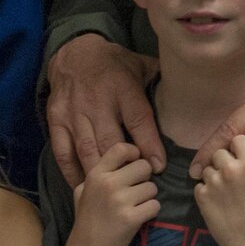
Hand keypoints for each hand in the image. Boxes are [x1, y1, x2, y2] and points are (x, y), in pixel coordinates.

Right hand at [46, 34, 162, 184]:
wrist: (73, 53)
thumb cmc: (113, 64)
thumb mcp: (139, 65)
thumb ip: (161, 82)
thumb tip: (188, 97)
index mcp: (121, 88)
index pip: (138, 120)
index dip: (149, 144)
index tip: (158, 166)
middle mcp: (96, 102)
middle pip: (111, 140)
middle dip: (125, 166)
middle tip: (136, 183)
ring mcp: (73, 113)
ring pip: (87, 150)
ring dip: (100, 173)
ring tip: (112, 192)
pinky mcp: (56, 121)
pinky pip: (63, 152)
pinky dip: (72, 172)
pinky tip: (83, 186)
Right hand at [71, 141, 159, 245]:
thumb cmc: (87, 219)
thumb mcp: (83, 190)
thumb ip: (101, 173)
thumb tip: (126, 157)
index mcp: (96, 174)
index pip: (122, 148)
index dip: (134, 153)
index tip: (134, 164)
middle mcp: (108, 183)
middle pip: (144, 166)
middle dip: (144, 179)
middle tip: (135, 192)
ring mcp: (120, 201)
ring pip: (152, 187)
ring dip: (148, 198)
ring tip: (134, 208)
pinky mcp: (131, 218)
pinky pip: (155, 205)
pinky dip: (151, 212)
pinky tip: (139, 218)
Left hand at [195, 135, 244, 245]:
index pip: (238, 139)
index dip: (241, 148)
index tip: (244, 160)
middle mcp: (229, 169)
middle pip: (220, 152)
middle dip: (226, 161)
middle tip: (234, 177)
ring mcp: (213, 182)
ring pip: (208, 167)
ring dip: (215, 175)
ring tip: (226, 190)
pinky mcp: (201, 196)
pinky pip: (200, 183)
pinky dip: (206, 189)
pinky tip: (218, 200)